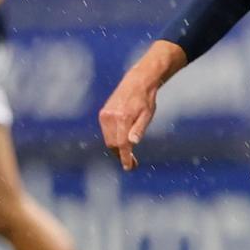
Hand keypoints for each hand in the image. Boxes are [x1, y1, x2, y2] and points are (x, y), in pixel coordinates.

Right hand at [98, 40, 186, 169]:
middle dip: (121, 155)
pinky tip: (123, 142)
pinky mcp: (102, 114)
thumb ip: (139, 129)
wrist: (136, 82)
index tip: (129, 168)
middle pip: (113, 144)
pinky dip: (113, 139)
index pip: (122, 143)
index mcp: (123, 117)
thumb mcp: (147, 115)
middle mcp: (110, 117)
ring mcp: (104, 115)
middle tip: (133, 163)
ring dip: (117, 149)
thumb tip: (132, 143)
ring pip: (108, 140)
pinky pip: (106, 132)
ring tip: (128, 155)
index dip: (125, 158)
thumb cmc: (146, 100)